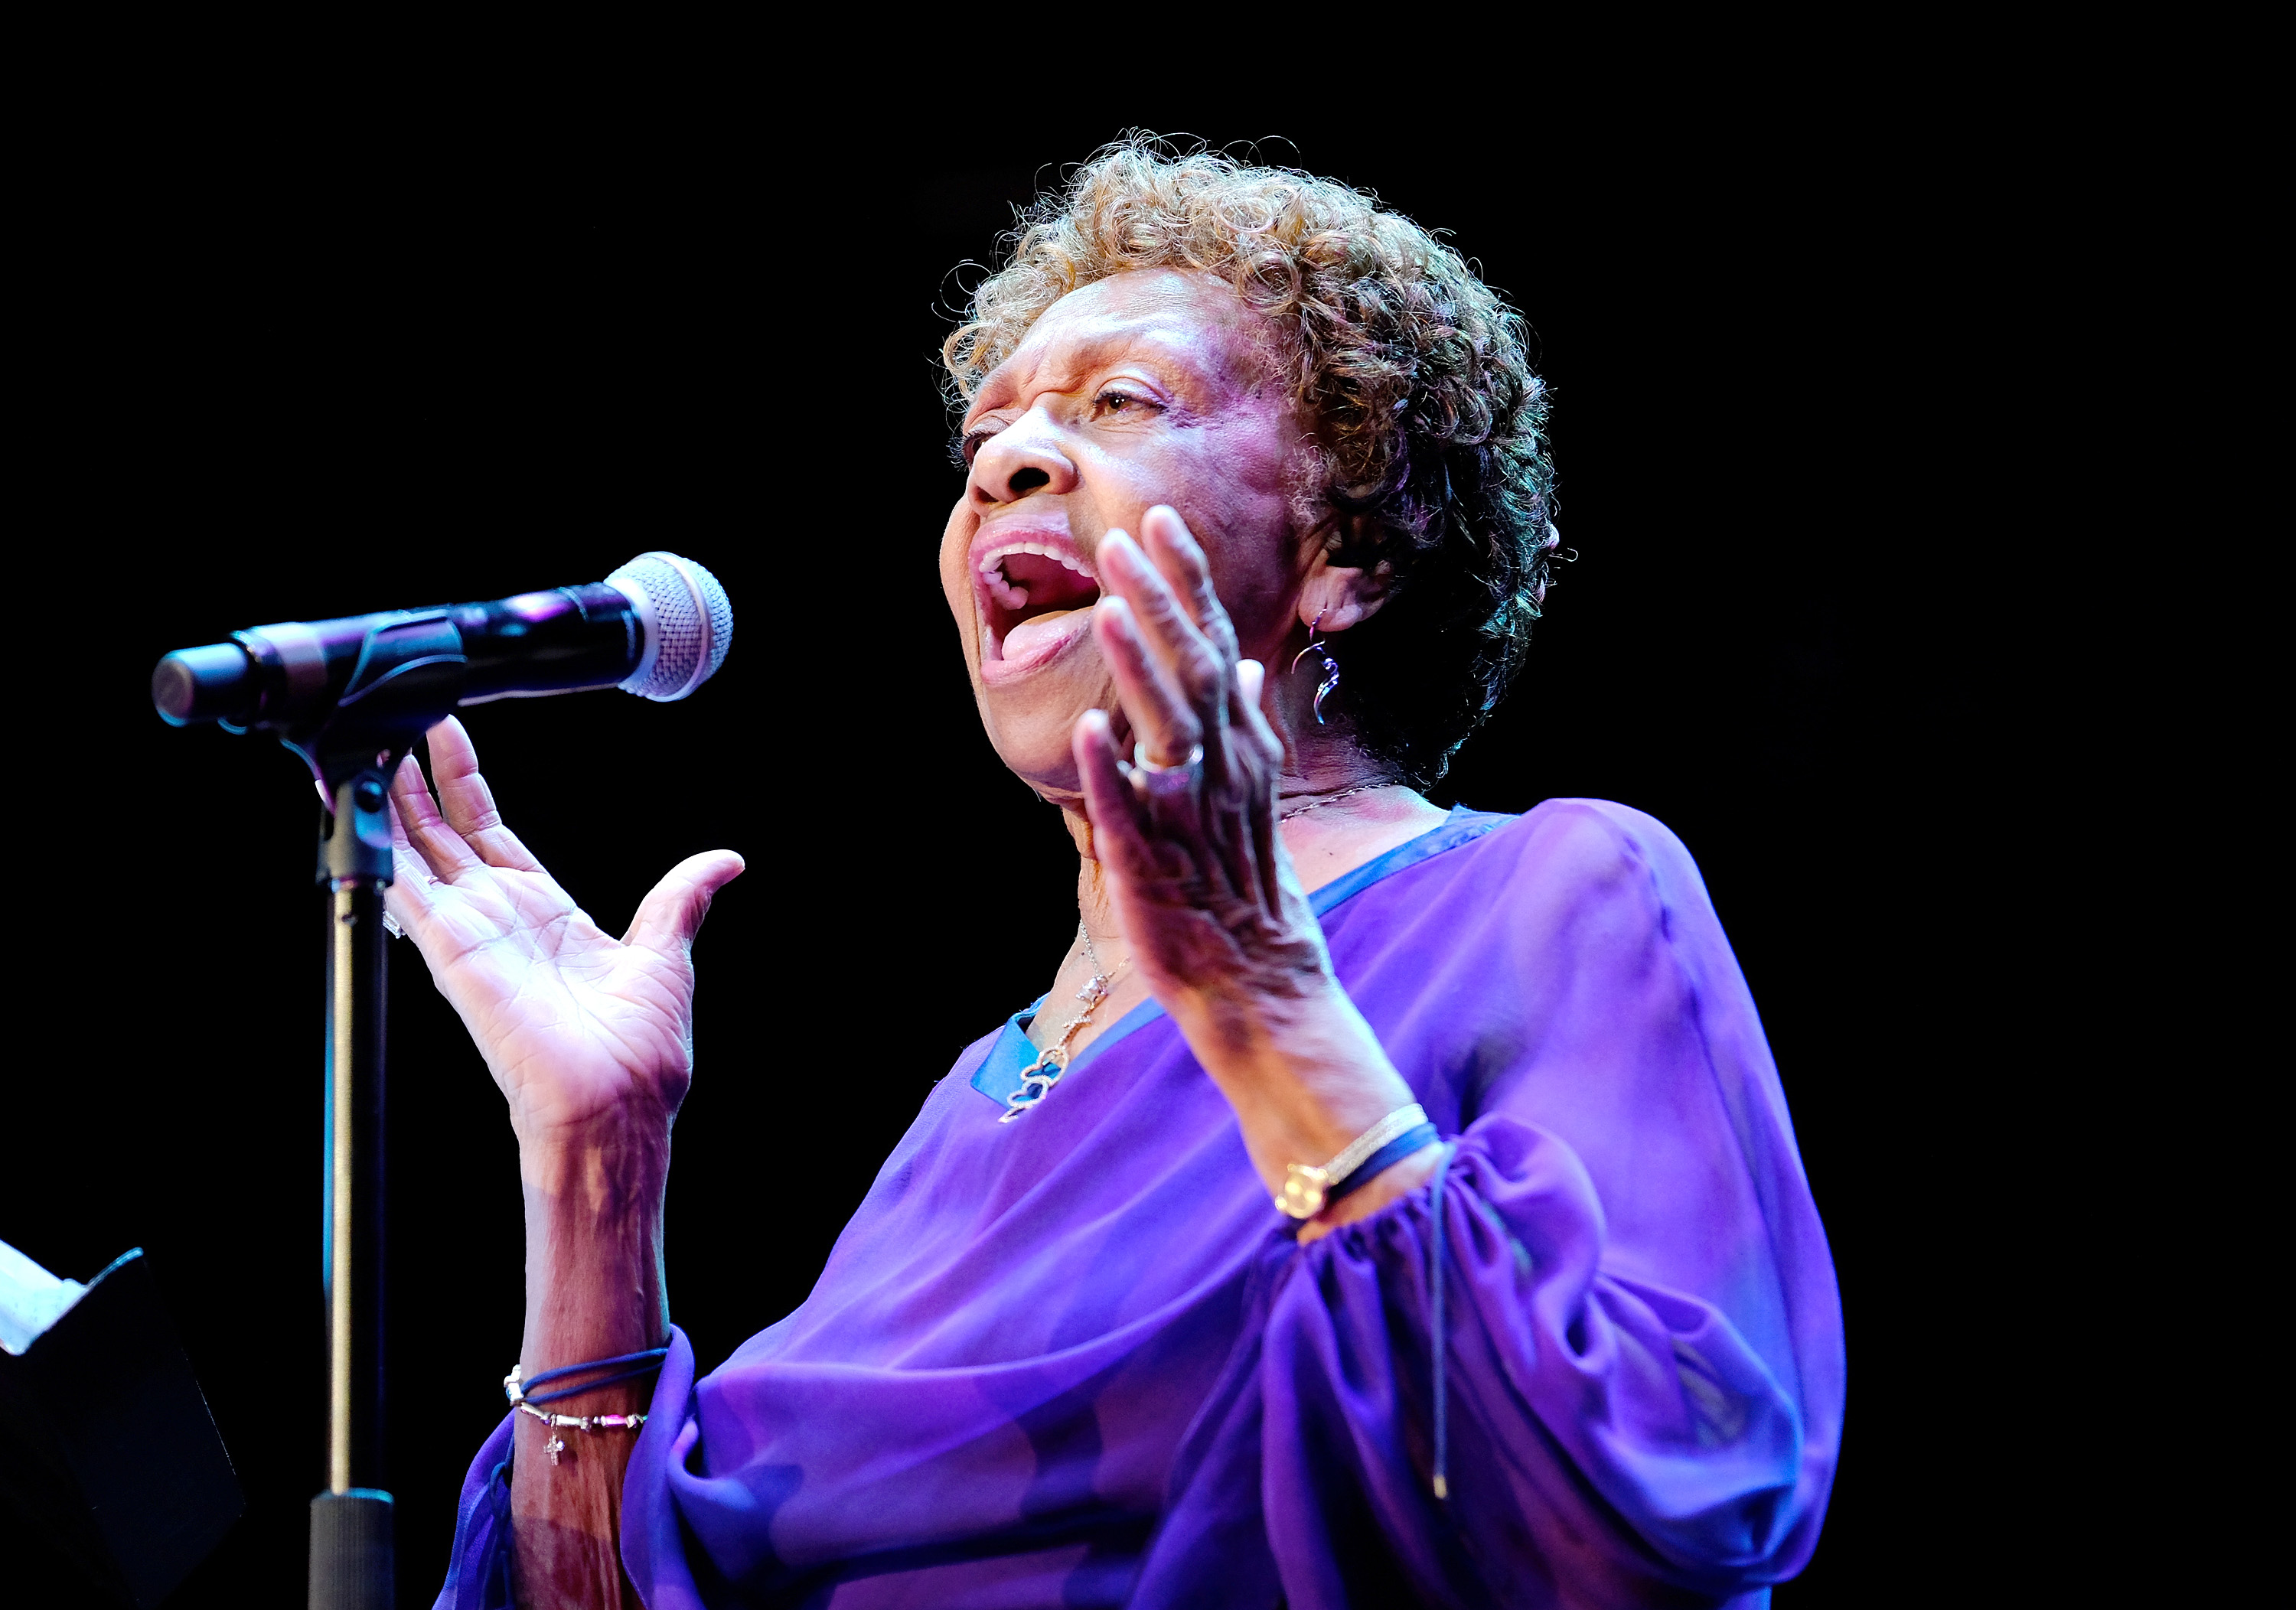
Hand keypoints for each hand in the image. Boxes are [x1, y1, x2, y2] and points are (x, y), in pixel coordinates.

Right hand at [384, 716, 743, 1148]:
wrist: (617, 1103)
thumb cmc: (640, 1050)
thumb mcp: (667, 952)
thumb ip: (682, 899)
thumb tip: (726, 863)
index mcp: (544, 912)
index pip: (490, 831)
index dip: (464, 782)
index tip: (447, 733)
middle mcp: (498, 919)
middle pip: (443, 832)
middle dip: (415, 777)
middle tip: (395, 719)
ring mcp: (469, 933)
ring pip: (414, 851)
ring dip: (388, 801)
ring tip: (365, 744)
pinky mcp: (452, 952)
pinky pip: (404, 892)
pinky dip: (381, 850)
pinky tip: (362, 808)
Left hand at [1071, 507, 1320, 1016]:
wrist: (1255, 975)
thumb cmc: (1243, 881)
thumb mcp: (1254, 792)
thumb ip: (1246, 722)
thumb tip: (1243, 664)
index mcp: (1242, 745)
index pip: (1216, 643)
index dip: (1189, 583)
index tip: (1161, 521)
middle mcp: (1223, 767)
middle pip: (1194, 668)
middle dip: (1159, 602)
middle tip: (1120, 538)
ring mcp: (1191, 813)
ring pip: (1170, 726)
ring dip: (1138, 666)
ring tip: (1105, 608)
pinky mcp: (1155, 862)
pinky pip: (1132, 809)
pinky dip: (1114, 769)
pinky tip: (1088, 729)